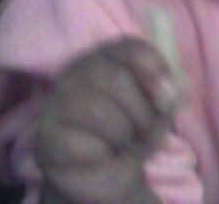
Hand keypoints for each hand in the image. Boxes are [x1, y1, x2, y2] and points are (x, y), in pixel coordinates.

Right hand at [34, 38, 181, 203]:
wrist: (97, 170)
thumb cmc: (127, 130)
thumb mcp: (153, 113)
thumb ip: (164, 100)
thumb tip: (174, 96)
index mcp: (107, 55)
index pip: (130, 47)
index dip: (153, 67)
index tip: (170, 93)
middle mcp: (78, 70)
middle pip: (116, 78)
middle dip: (142, 111)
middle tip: (149, 132)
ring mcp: (57, 100)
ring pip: (96, 109)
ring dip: (123, 134)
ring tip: (128, 146)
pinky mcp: (45, 134)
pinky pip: (76, 142)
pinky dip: (99, 153)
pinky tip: (103, 155)